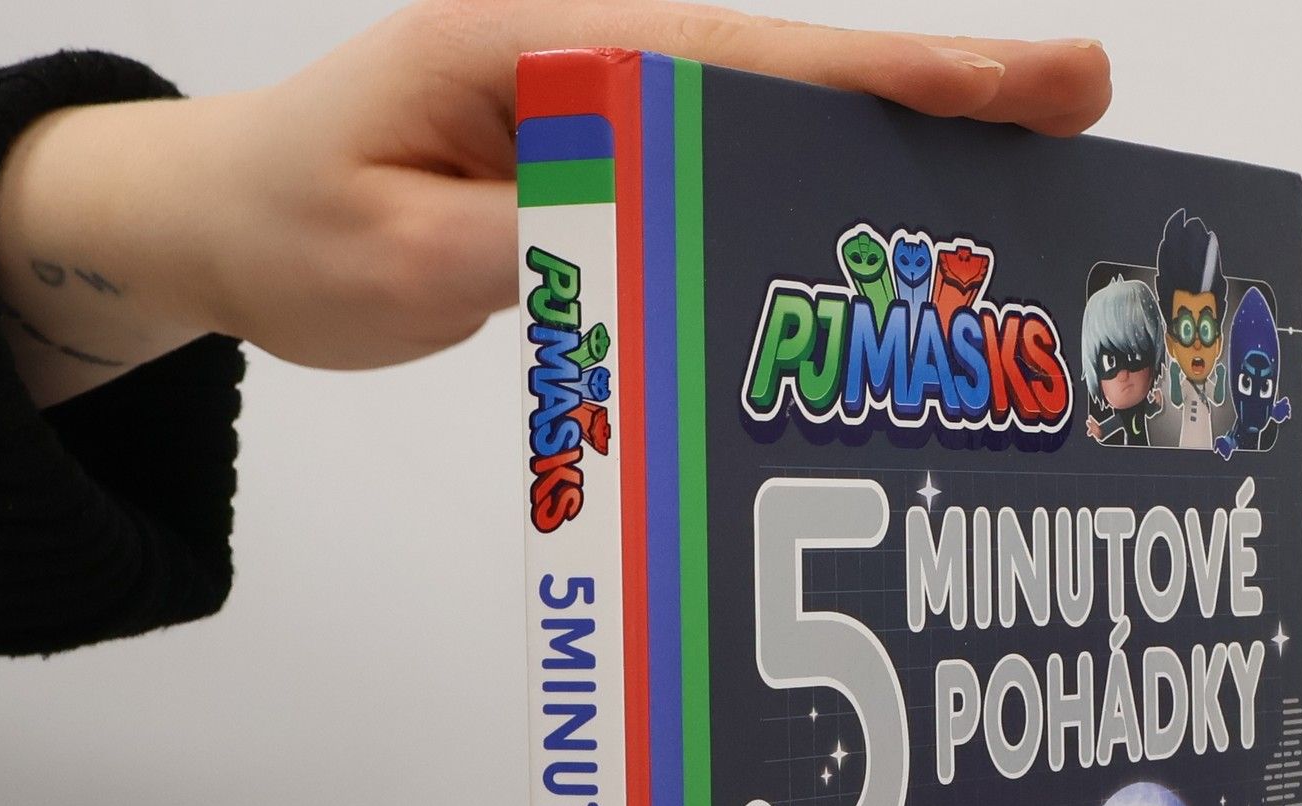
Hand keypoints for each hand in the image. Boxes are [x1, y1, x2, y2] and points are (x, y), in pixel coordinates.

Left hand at [0, 0, 1112, 404]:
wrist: (224, 217)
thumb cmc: (295, 225)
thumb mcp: (406, 262)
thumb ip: (552, 249)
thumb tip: (687, 246)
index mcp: (540, 47)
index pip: (746, 62)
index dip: (890, 77)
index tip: (1015, 84)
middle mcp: (589, 55)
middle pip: (793, 74)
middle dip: (939, 94)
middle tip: (1078, 110)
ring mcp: (602, 103)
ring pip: (774, 120)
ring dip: (892, 146)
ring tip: (1017, 174)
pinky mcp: (603, 156)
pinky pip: (728, 169)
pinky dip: (812, 193)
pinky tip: (883, 229)